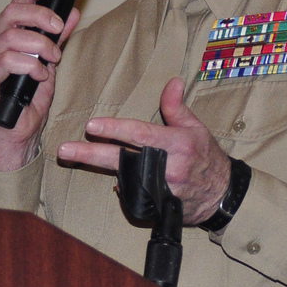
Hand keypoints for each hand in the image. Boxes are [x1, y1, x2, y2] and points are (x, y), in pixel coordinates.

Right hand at [0, 0, 80, 170]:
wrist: (21, 130)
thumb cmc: (30, 97)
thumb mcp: (50, 60)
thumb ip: (57, 36)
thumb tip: (71, 12)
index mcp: (5, 34)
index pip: (15, 3)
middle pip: (11, 13)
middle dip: (40, 16)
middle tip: (59, 28)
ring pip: (11, 37)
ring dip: (40, 45)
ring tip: (54, 58)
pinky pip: (6, 61)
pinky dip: (29, 65)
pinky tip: (41, 74)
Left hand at [57, 76, 231, 224]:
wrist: (221, 195)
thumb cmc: (206, 156)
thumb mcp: (195, 128)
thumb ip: (177, 107)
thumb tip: (171, 82)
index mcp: (177, 143)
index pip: (140, 133)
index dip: (115, 129)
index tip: (91, 125)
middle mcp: (168, 166)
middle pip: (122, 158)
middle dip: (90, 154)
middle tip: (65, 149)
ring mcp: (162, 188)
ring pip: (123, 177)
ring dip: (99, 167)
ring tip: (73, 156)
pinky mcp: (158, 205)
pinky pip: (133, 196)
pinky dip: (122, 187)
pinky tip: (111, 180)